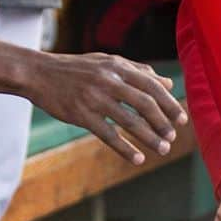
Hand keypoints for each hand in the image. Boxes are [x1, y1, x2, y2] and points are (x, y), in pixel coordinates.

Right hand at [26, 51, 187, 165]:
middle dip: (163, 123)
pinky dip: (125, 149)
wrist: (38, 73)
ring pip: (130, 121)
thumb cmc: (78, 68)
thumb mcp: (108, 62)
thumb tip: (168, 83)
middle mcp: (109, 81)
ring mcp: (95, 98)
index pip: (152, 86)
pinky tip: (137, 159)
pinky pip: (108, 135)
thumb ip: (139, 71)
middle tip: (173, 137)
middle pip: (145, 104)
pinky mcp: (81, 115)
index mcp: (118, 67)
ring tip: (163, 149)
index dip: (170, 104)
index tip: (182, 119)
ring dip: (149, 138)